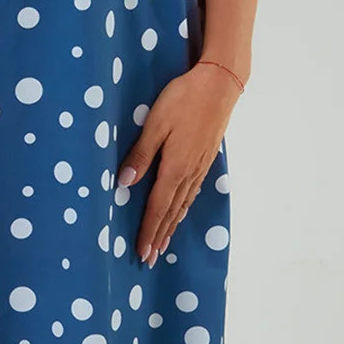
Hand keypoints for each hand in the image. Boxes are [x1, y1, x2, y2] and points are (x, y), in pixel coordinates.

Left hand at [116, 62, 242, 266]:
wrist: (220, 85)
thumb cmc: (184, 99)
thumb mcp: (155, 123)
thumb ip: (141, 154)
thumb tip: (124, 183)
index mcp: (175, 166)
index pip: (157, 206)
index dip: (148, 230)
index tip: (142, 252)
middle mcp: (189, 172)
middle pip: (171, 211)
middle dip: (159, 236)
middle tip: (149, 259)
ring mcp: (200, 166)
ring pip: (183, 204)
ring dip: (171, 225)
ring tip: (163, 244)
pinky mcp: (206, 158)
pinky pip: (192, 192)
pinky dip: (184, 208)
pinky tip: (181, 211)